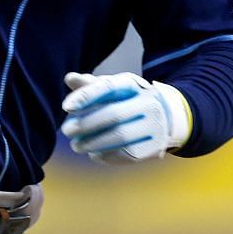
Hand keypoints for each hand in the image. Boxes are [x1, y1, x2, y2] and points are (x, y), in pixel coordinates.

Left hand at [61, 72, 192, 163]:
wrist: (166, 116)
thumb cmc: (130, 100)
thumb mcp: (114, 89)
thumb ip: (91, 86)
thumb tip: (69, 78)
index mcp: (135, 85)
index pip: (109, 87)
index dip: (87, 96)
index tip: (66, 107)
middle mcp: (148, 103)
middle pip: (114, 114)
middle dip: (87, 124)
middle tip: (67, 130)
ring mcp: (153, 126)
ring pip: (120, 137)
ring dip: (93, 143)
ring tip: (76, 145)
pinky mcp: (153, 146)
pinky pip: (126, 153)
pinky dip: (105, 155)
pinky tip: (93, 153)